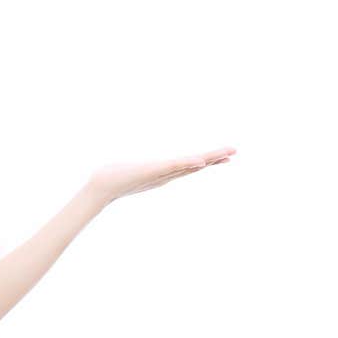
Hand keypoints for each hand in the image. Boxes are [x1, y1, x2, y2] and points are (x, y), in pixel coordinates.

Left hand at [88, 147, 235, 205]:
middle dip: (215, 159)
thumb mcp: (132, 168)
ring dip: (207, 160)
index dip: (208, 161)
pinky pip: (172, 167)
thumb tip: (138, 158)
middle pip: (195, 165)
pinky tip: (199, 161)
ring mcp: (160, 174)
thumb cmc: (114, 177)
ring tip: (226, 154)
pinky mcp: (152, 172)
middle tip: (234, 152)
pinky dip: (186, 164)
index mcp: (163, 172)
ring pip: (188, 166)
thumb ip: (137, 165)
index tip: (226, 157)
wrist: (102, 186)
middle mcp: (166, 174)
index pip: (190, 165)